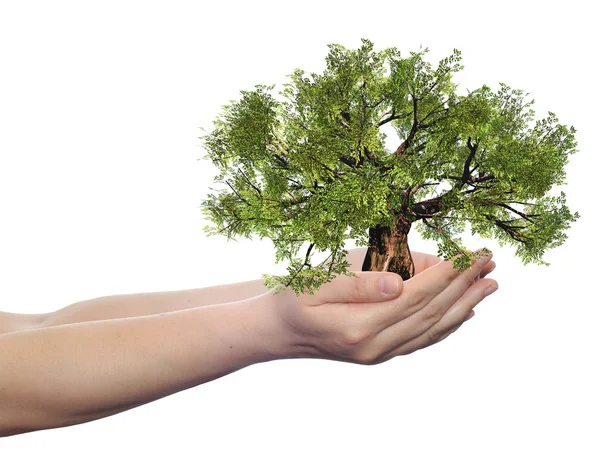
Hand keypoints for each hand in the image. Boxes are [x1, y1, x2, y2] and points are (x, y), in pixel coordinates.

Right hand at [268, 249, 497, 364]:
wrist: (278, 332)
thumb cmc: (293, 298)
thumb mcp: (317, 282)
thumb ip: (358, 283)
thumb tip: (399, 283)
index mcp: (360, 325)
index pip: (418, 295)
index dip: (449, 272)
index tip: (471, 252)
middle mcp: (375, 346)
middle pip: (432, 313)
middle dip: (465, 285)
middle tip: (490, 261)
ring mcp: (380, 355)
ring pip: (433, 329)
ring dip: (466, 305)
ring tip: (489, 284)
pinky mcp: (381, 355)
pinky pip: (423, 340)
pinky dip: (448, 325)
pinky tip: (465, 313)